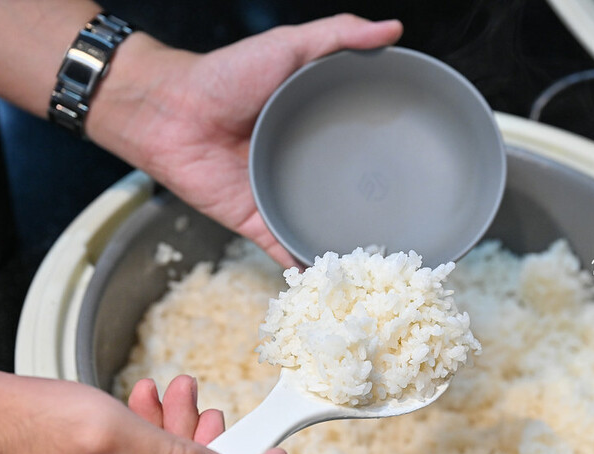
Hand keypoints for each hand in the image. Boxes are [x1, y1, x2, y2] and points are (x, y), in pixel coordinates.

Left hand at [89, 14, 402, 266]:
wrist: (170, 112)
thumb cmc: (225, 75)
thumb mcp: (289, 45)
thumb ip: (339, 35)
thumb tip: (393, 28)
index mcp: (312, 127)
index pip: (360, 146)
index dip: (388, 156)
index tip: (422, 168)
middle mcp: (301, 166)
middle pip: (345, 193)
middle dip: (373, 210)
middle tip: (412, 225)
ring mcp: (280, 197)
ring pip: (320, 229)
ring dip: (346, 246)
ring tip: (384, 264)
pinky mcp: (256, 223)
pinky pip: (285, 251)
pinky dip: (306, 270)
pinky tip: (334, 285)